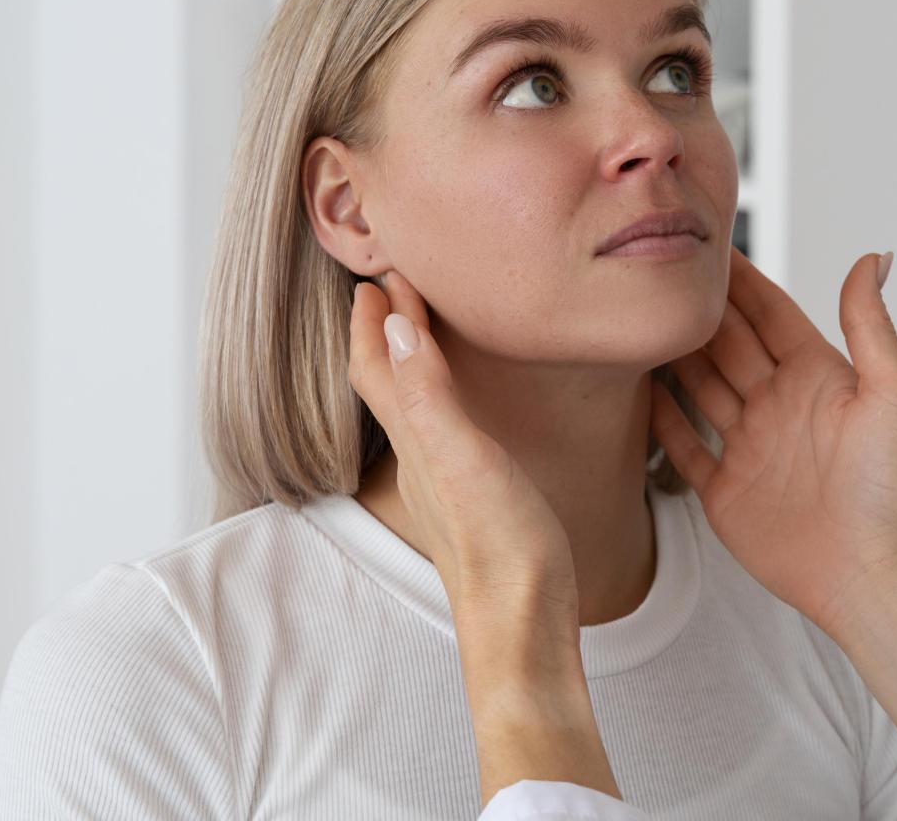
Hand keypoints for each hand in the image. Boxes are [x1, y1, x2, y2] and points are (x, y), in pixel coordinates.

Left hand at [348, 272, 575, 617]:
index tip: (380, 272)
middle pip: (385, 382)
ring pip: (414, 406)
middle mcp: (422, 458)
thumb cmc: (498, 547)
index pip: (376, 364)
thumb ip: (428, 392)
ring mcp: (447, 482)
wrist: (524, 624)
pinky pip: (447, 430)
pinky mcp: (477, 499)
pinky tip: (469, 406)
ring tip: (420, 329)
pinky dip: (446, 396)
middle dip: (381, 331)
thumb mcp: (462, 458)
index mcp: (416, 440)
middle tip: (388, 288)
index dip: (372, 317)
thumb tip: (389, 323)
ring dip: (410, 360)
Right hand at [650, 247, 896, 637]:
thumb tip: (872, 257)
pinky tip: (635, 390)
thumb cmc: (896, 487)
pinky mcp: (726, 492)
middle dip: (696, 309)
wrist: (875, 573)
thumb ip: (870, 324)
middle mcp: (781, 406)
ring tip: (635, 318)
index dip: (740, 281)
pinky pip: (683, 447)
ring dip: (672, 356)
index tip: (707, 244)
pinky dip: (659, 420)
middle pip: (727, 345)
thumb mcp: (894, 393)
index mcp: (820, 378)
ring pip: (700, 388)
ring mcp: (752, 448)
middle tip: (655, 272)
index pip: (771, 315)